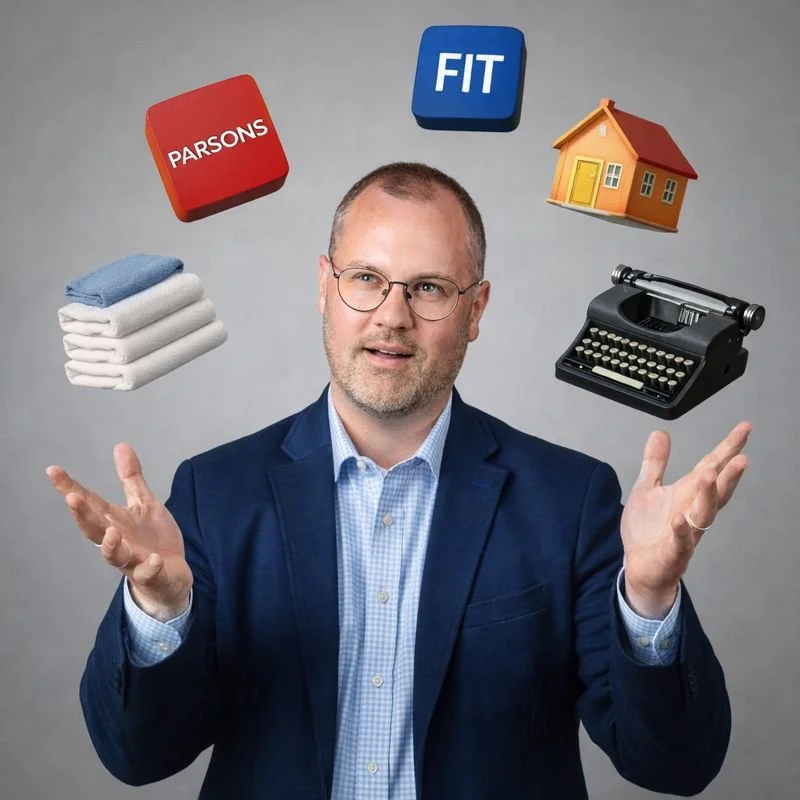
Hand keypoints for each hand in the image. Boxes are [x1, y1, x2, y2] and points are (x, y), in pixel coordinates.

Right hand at [47, 443, 192, 620]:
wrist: (171, 574)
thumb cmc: (152, 539)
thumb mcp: (143, 503)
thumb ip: (131, 478)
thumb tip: (120, 445)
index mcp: (113, 521)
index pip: (88, 502)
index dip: (69, 487)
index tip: (53, 470)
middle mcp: (117, 540)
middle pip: (93, 528)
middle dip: (82, 514)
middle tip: (72, 497)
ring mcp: (132, 559)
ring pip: (114, 555)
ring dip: (111, 544)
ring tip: (111, 530)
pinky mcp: (150, 574)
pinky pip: (147, 572)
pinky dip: (150, 566)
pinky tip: (155, 558)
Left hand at [620, 421, 750, 614]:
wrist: (640, 568)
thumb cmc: (648, 532)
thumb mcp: (647, 489)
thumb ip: (655, 462)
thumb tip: (660, 434)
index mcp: (687, 494)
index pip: (712, 467)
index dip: (727, 448)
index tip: (744, 429)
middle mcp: (692, 512)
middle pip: (717, 490)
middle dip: (729, 474)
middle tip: (740, 456)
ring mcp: (686, 533)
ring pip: (704, 514)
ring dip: (707, 495)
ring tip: (709, 475)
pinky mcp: (673, 552)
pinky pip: (680, 541)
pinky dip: (680, 530)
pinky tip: (679, 519)